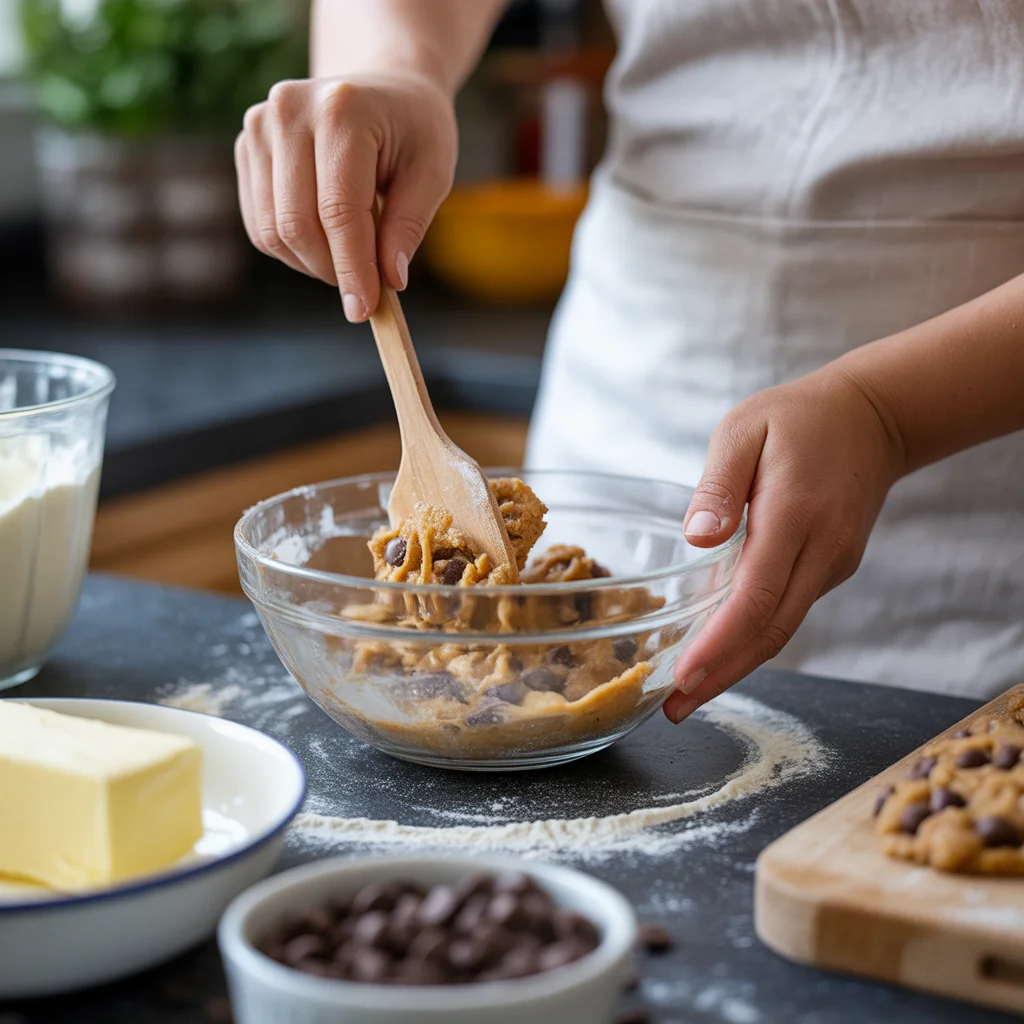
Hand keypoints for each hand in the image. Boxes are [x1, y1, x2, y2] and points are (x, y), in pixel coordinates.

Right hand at [235, 71, 456, 320]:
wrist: (383, 88)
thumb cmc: (414, 131)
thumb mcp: (432, 173)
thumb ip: (409, 226)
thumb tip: (389, 281)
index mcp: (342, 110)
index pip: (338, 210)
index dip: (351, 268)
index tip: (364, 309)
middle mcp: (289, 111)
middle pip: (296, 224)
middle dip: (332, 270)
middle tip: (365, 288)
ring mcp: (259, 126)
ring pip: (272, 231)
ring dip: (311, 264)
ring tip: (351, 257)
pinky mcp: (246, 148)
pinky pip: (260, 225)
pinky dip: (292, 250)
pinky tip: (326, 241)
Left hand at [664, 364, 905, 723]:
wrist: (874, 417)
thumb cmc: (799, 418)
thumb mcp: (745, 429)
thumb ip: (719, 485)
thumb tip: (696, 538)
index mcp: (795, 515)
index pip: (756, 597)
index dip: (719, 644)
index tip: (683, 676)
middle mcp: (822, 551)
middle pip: (771, 631)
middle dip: (721, 674)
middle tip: (673, 709)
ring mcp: (832, 563)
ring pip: (782, 630)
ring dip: (736, 666)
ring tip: (687, 695)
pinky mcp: (830, 567)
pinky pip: (788, 612)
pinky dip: (753, 639)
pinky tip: (719, 653)